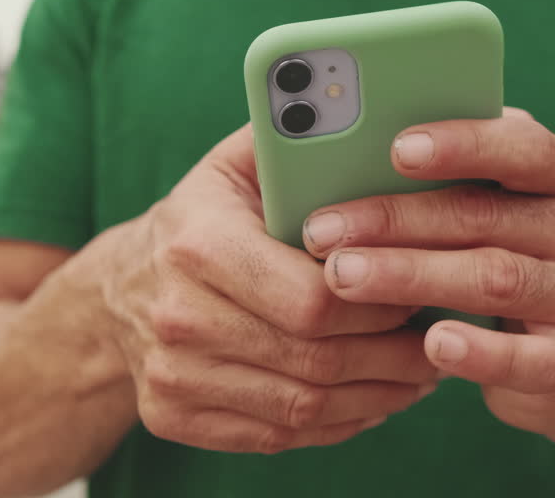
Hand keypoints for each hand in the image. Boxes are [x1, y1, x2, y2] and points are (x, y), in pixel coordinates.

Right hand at [86, 125, 436, 453]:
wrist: (115, 292)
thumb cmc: (199, 218)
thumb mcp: (231, 167)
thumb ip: (292, 145)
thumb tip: (369, 119)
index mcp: (199, 243)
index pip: (314, 298)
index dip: (381, 303)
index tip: (422, 291)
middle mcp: (178, 315)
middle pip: (317, 359)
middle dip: (394, 357)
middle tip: (439, 341)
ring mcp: (172, 375)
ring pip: (305, 407)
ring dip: (378, 396)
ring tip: (419, 374)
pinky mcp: (174, 417)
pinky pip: (278, 436)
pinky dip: (337, 426)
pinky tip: (372, 400)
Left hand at [301, 109, 554, 441]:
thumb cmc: (504, 263)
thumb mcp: (485, 218)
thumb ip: (442, 187)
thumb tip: (344, 163)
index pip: (523, 146)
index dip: (462, 144)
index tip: (396, 148)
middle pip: (487, 216)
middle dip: (396, 219)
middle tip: (324, 230)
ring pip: (495, 279)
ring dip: (411, 276)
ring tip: (345, 277)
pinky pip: (528, 357)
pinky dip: (478, 352)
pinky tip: (432, 344)